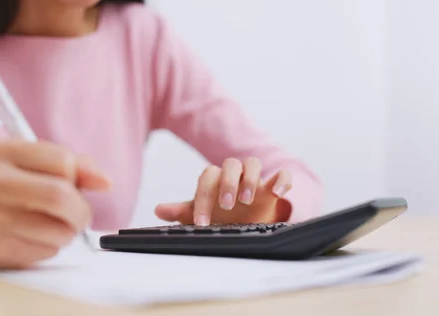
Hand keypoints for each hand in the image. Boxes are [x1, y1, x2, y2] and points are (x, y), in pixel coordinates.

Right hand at [0, 140, 110, 268]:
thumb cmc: (8, 187)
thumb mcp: (34, 163)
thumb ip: (74, 165)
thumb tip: (104, 181)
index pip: (62, 162)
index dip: (79, 176)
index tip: (78, 183)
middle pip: (59, 196)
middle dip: (80, 210)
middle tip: (79, 215)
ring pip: (59, 230)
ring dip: (67, 231)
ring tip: (51, 225)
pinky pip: (46, 251)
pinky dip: (51, 246)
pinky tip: (31, 237)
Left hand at [155, 157, 292, 225]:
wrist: (247, 222)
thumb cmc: (220, 216)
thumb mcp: (200, 215)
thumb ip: (181, 211)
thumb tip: (158, 210)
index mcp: (215, 179)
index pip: (207, 179)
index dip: (203, 199)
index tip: (202, 223)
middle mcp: (234, 174)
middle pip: (230, 165)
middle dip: (228, 183)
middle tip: (226, 205)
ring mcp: (255, 178)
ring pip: (253, 163)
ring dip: (250, 178)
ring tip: (247, 199)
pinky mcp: (273, 185)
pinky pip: (281, 174)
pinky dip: (281, 180)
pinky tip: (277, 193)